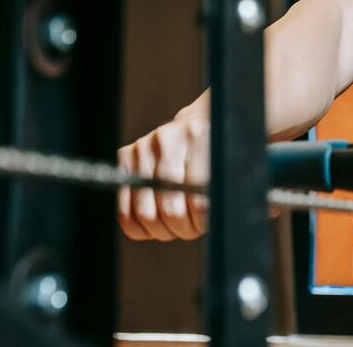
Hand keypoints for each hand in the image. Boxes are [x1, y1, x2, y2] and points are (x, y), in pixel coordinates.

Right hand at [117, 114, 209, 240]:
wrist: (200, 122)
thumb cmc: (217, 153)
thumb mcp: (227, 167)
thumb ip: (221, 192)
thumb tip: (213, 222)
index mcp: (199, 139)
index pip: (199, 204)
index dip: (203, 224)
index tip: (206, 223)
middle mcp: (168, 139)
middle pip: (171, 211)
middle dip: (184, 228)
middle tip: (192, 226)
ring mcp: (144, 147)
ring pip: (146, 214)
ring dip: (164, 230)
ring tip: (177, 223)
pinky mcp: (126, 155)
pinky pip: (124, 210)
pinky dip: (140, 228)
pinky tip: (155, 224)